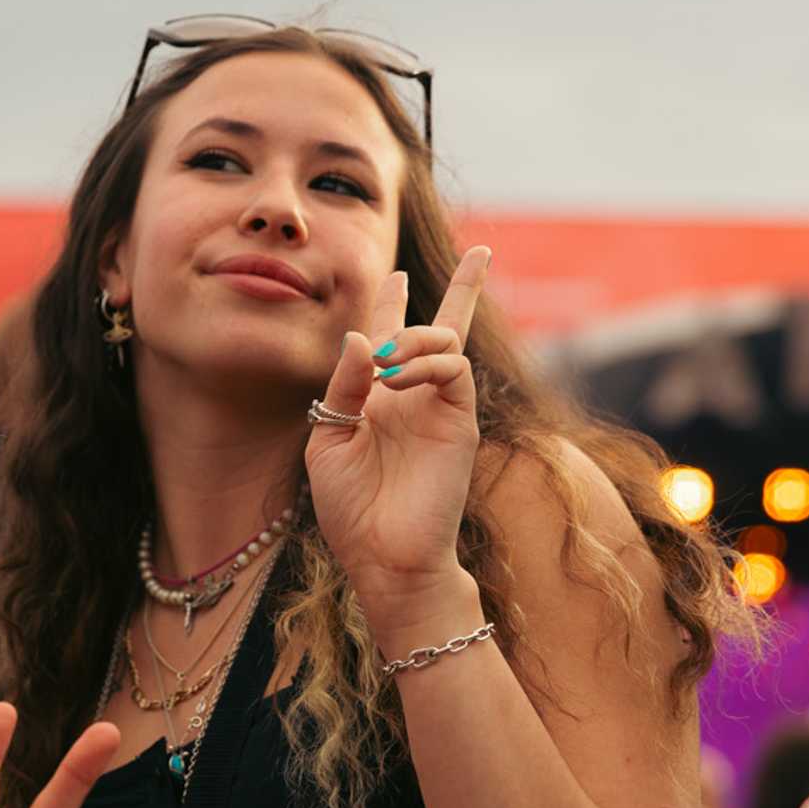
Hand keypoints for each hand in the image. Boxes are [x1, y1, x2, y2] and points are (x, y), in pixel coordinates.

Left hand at [303, 248, 491, 629]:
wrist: (382, 556)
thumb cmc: (351, 509)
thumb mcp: (328, 439)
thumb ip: (343, 386)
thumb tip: (361, 336)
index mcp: (376, 399)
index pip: (388, 340)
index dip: (391, 304)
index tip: (395, 275)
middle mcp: (412, 396)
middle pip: (444, 328)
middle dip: (465, 288)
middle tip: (480, 251)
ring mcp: (439, 407)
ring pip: (448, 340)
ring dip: (414, 336)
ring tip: (386, 363)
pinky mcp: (459, 421)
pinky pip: (455, 369)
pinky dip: (425, 362)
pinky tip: (395, 381)